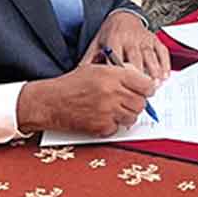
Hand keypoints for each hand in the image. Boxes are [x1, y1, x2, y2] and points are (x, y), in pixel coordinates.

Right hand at [17, 64, 153, 135]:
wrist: (50, 102)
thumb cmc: (71, 84)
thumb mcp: (96, 68)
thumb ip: (119, 72)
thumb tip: (140, 79)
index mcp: (113, 75)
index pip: (146, 84)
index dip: (147, 89)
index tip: (145, 91)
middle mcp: (112, 92)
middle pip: (141, 103)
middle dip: (137, 103)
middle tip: (128, 101)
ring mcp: (108, 111)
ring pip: (132, 117)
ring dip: (127, 115)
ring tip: (115, 110)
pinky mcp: (101, 127)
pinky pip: (118, 128)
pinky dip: (113, 125)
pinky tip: (103, 117)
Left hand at [79, 11, 170, 82]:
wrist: (122, 16)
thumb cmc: (109, 34)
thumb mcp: (96, 45)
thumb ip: (89, 60)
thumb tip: (78, 77)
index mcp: (114, 40)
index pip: (117, 59)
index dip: (120, 74)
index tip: (122, 90)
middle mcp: (130, 39)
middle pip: (136, 58)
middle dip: (140, 76)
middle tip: (143, 92)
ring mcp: (143, 38)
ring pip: (150, 56)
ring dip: (154, 72)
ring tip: (155, 86)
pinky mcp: (154, 39)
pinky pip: (162, 51)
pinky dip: (165, 64)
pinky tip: (165, 76)